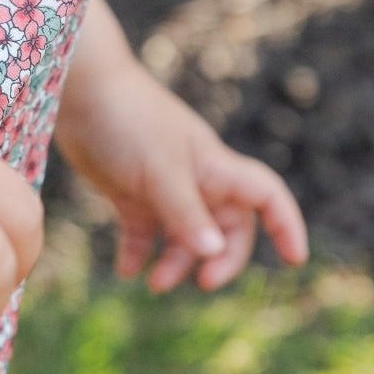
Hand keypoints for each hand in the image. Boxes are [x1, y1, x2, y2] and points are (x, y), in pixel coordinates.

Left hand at [53, 0, 307, 290]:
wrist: (80, 89)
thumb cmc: (128, 120)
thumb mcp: (160, 171)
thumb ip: (185, 213)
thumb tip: (213, 252)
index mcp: (215, 167)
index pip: (265, 196)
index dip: (285, 225)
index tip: (293, 261)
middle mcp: (195, 178)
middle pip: (226, 228)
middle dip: (220, 258)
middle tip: (201, 283)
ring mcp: (162, 186)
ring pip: (182, 236)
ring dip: (174, 262)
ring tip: (153, 283)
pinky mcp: (129, 191)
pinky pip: (142, 231)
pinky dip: (138, 253)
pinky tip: (127, 271)